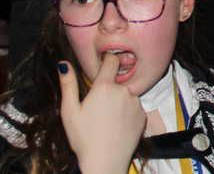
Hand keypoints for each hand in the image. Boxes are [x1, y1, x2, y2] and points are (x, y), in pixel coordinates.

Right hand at [59, 54, 145, 173]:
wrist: (106, 161)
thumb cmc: (83, 137)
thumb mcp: (70, 111)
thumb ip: (68, 85)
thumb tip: (64, 64)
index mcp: (105, 87)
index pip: (112, 61)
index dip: (108, 59)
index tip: (104, 62)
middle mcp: (124, 91)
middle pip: (117, 82)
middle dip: (108, 89)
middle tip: (97, 107)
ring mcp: (136, 103)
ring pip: (126, 95)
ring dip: (118, 101)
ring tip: (106, 119)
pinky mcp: (143, 115)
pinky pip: (134, 108)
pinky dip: (126, 112)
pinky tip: (116, 125)